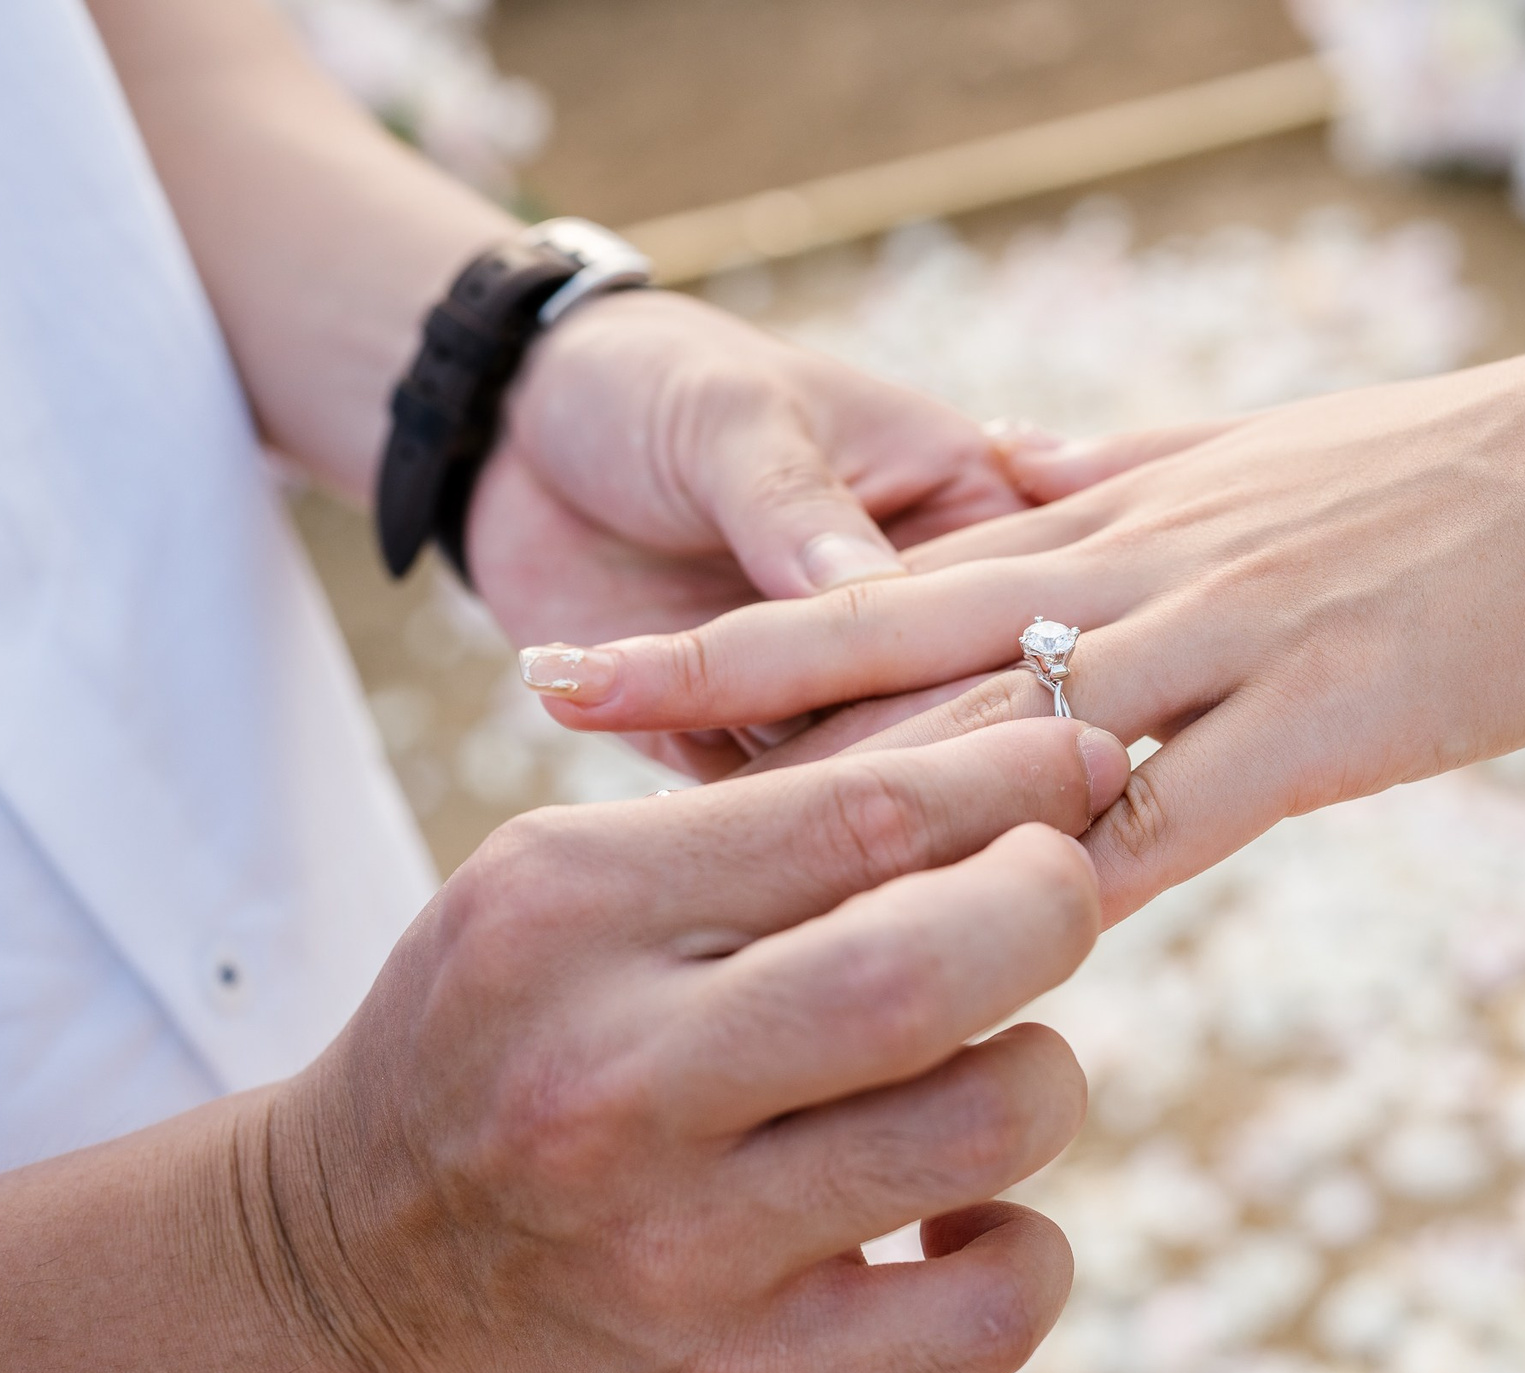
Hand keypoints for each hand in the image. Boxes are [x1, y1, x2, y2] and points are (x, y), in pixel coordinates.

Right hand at [261, 716, 1130, 1372]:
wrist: (358, 1263)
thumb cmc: (506, 1028)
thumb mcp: (578, 879)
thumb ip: (786, 815)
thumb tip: (1037, 739)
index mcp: (572, 918)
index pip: (854, 819)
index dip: (1012, 774)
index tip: (1083, 755)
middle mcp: (618, 1089)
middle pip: (923, 979)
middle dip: (1048, 906)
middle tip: (1054, 892)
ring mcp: (683, 1255)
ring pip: (988, 1130)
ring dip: (1040, 1067)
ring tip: (982, 1056)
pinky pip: (991, 1317)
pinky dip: (1026, 1243)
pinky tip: (961, 1201)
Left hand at [465, 291, 1034, 777]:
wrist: (514, 424)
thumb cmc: (657, 379)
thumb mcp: (734, 419)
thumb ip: (797, 510)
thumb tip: (882, 603)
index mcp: (973, 510)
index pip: (1010, 611)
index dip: (997, 673)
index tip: (963, 731)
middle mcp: (920, 621)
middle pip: (952, 714)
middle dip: (904, 761)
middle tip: (846, 796)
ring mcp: (836, 691)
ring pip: (861, 775)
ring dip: (813, 809)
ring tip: (760, 834)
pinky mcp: (748, 743)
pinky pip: (761, 807)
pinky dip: (728, 828)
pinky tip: (685, 841)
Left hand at [513, 335, 1524, 916]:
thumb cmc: (1454, 482)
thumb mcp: (1254, 460)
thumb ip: (1122, 481)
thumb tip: (1020, 478)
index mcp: (1110, 518)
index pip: (887, 578)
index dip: (736, 620)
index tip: (603, 652)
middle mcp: (1131, 570)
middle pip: (885, 631)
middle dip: (715, 676)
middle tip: (557, 698)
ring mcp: (1215, 644)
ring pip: (993, 728)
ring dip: (838, 794)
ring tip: (692, 845)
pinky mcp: (1310, 723)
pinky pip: (1159, 818)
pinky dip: (1051, 883)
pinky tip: (954, 950)